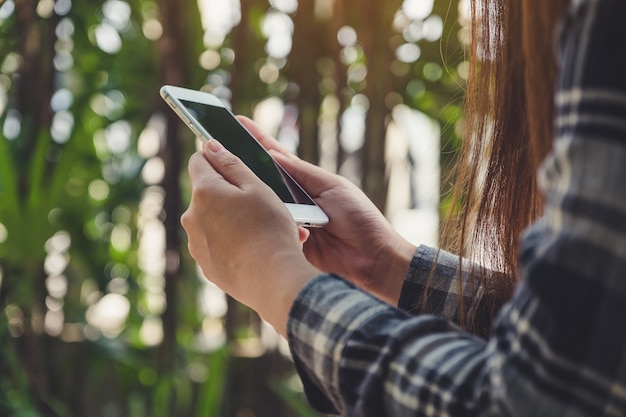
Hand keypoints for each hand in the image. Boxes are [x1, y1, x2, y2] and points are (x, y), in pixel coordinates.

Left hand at [181, 139, 319, 334]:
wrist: (272, 278)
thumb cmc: (269, 228)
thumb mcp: (257, 187)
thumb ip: (231, 164)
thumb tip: (210, 146)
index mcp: (204, 191)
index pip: (199, 160)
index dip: (217, 158)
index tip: (233, 164)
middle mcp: (192, 217)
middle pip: (206, 193)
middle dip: (228, 194)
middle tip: (259, 204)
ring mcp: (196, 244)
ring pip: (212, 221)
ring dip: (230, 220)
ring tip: (261, 230)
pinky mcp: (205, 265)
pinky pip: (216, 245)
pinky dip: (231, 243)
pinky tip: (253, 249)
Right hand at [239, 116, 416, 304]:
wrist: (372, 258)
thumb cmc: (359, 218)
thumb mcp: (332, 187)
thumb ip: (301, 173)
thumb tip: (272, 154)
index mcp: (305, 181)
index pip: (275, 156)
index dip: (255, 139)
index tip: (236, 121)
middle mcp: (293, 200)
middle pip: (260, 179)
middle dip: (240, 165)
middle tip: (213, 148)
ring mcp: (288, 221)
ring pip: (260, 205)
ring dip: (246, 195)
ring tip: (223, 180)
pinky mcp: (287, 242)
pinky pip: (269, 229)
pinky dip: (259, 224)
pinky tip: (241, 217)